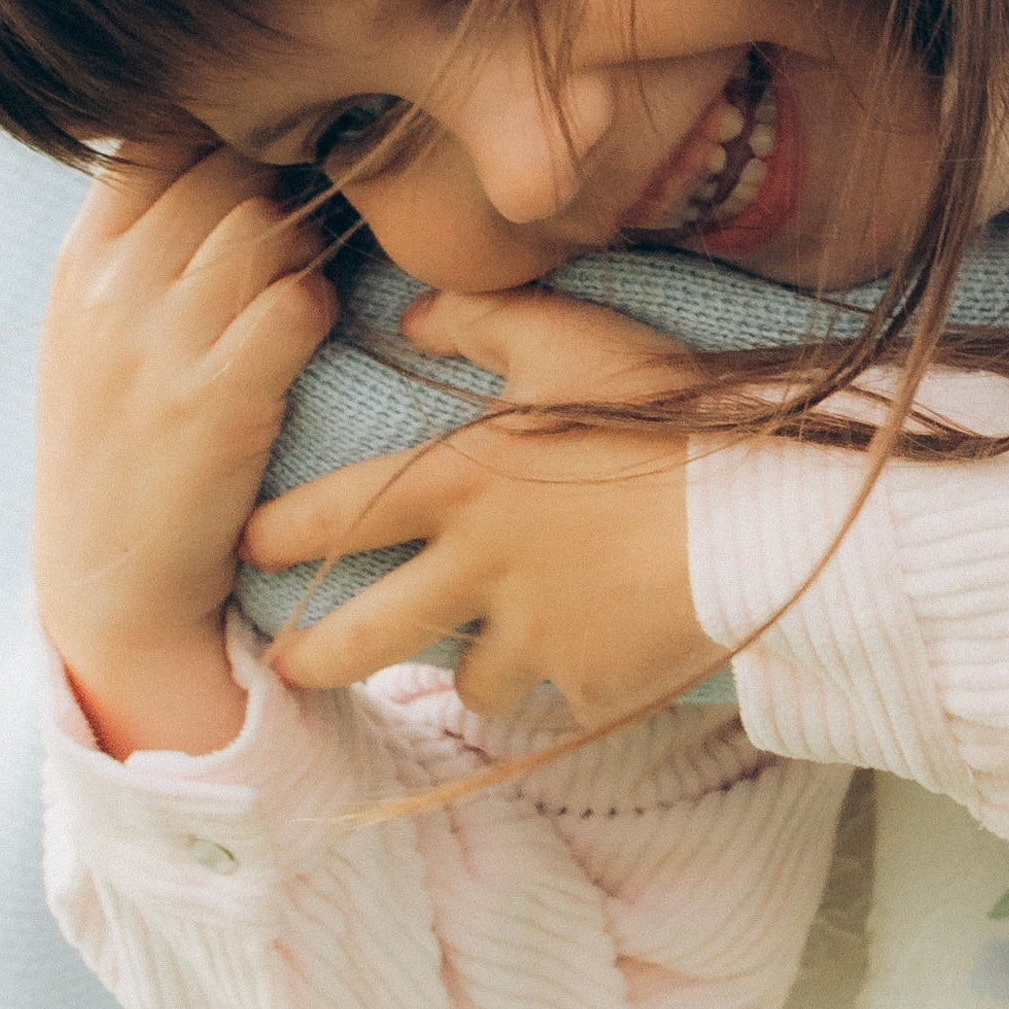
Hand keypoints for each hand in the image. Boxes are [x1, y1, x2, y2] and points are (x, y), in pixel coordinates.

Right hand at [37, 147, 338, 757]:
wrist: (111, 582)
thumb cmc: (122, 436)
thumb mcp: (96, 324)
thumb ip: (146, 233)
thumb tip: (222, 137)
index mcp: (81, 261)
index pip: (159, 134)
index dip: (228, 133)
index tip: (266, 163)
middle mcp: (110, 291)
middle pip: (226, 165)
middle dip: (282, 180)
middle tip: (313, 216)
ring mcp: (158, 346)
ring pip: (266, 223)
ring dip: (307, 243)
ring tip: (305, 279)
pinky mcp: (216, 403)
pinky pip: (297, 302)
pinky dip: (319, 307)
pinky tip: (309, 334)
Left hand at [245, 287, 716, 723]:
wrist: (760, 512)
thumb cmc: (663, 415)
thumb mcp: (571, 340)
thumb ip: (484, 320)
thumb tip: (415, 314)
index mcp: (460, 484)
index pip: (334, 516)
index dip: (279, 534)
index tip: (248, 546)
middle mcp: (478, 571)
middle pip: (365, 637)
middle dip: (317, 657)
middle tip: (293, 668)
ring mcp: (534, 638)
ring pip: (476, 681)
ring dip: (482, 670)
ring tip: (498, 658)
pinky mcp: (592, 684)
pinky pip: (569, 694)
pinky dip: (580, 679)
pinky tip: (609, 651)